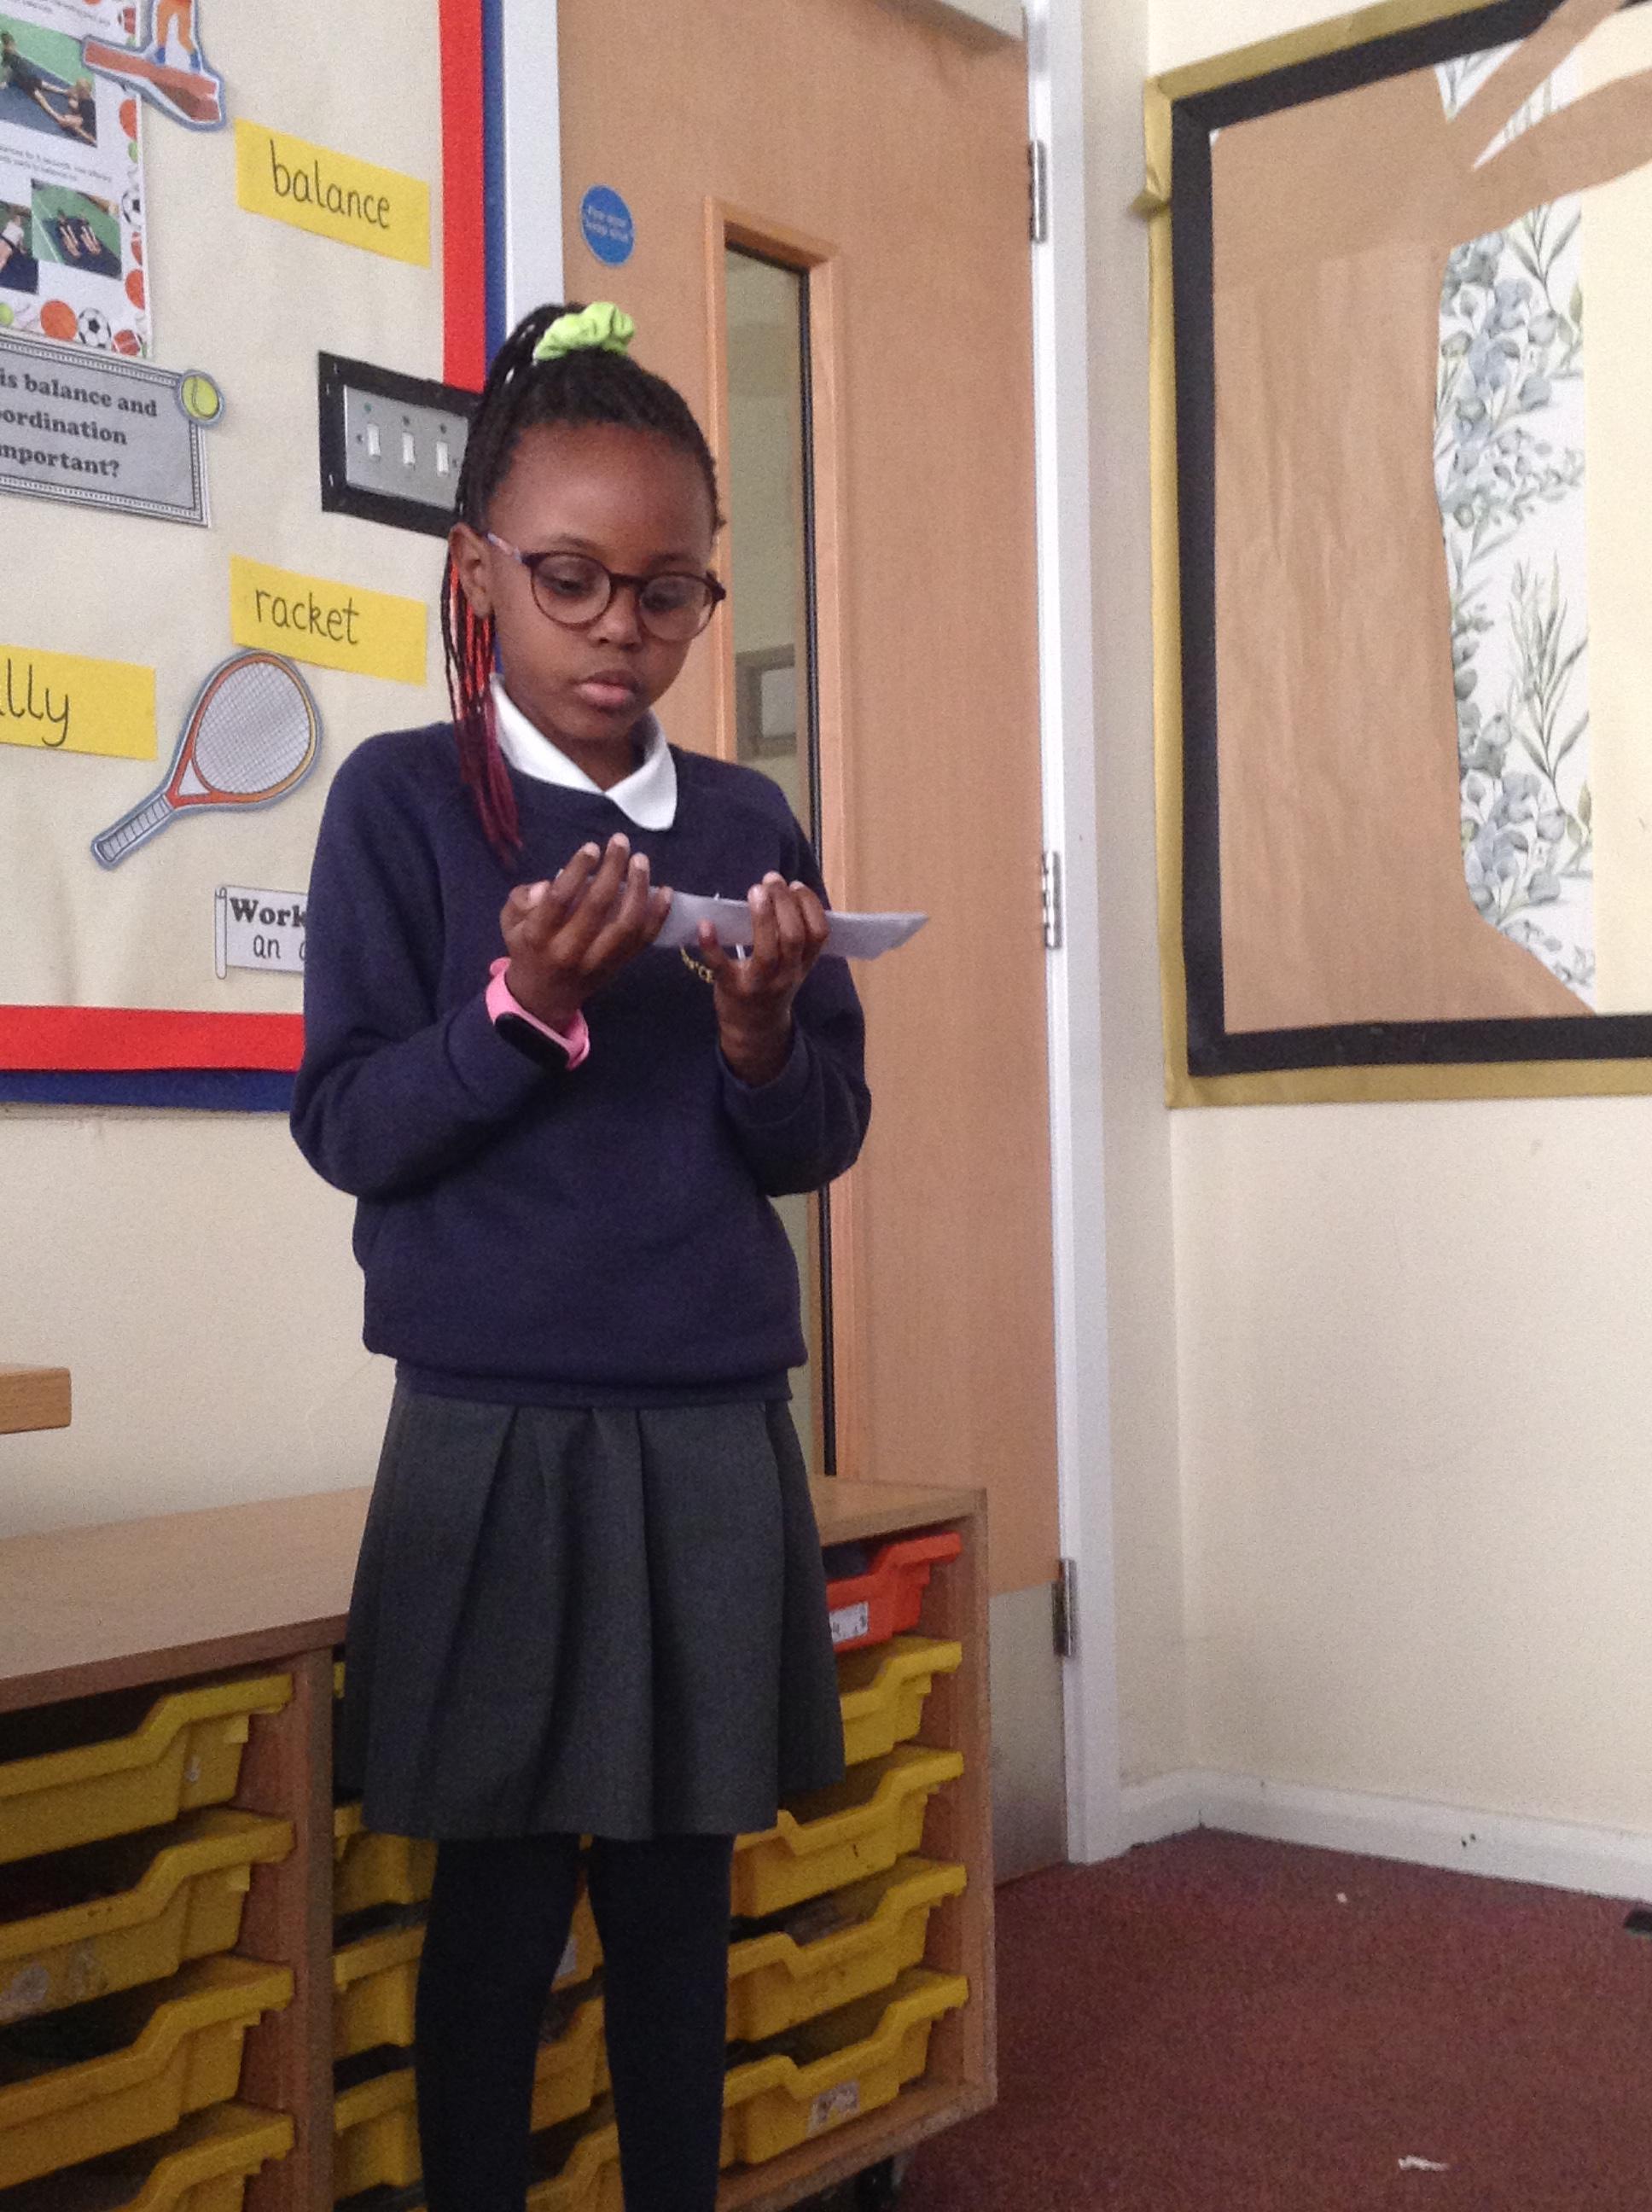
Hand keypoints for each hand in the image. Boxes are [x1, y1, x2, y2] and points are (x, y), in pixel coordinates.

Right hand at [500, 833, 671, 1029]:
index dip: (578, 870)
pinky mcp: (618, 965)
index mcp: (538, 936)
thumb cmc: (528, 947)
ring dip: (638, 889)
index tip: (592, 848)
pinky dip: (658, 915)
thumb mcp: (510, 923)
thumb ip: (520, 900)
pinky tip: (665, 891)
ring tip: (640, 861)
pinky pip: (643, 940)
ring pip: (626, 924)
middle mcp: (570, 950)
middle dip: (612, 869)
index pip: (560, 899)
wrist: (546, 996)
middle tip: (620, 842)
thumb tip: (545, 886)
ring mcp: (598, 960)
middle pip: (598, 906)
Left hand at [701, 874, 828, 1085]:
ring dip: (763, 917)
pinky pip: (721, 967)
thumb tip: (784, 891)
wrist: (753, 1030)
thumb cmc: (772, 987)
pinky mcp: (731, 988)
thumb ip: (795, 938)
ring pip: (768, 950)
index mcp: (804, 965)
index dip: (810, 905)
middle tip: (771, 880)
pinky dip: (711, 946)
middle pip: (794, 937)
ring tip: (756, 891)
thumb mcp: (793, 966)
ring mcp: (759, 984)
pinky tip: (705, 924)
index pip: (819, 934)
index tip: (795, 885)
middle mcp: (786, 975)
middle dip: (785, 903)